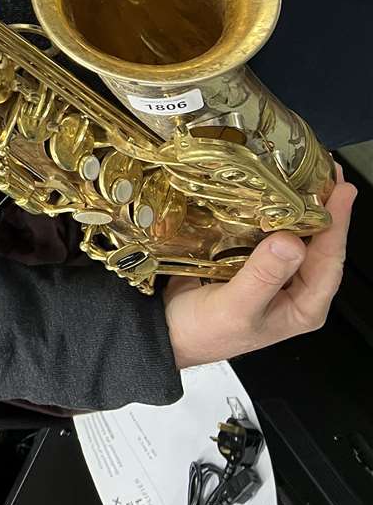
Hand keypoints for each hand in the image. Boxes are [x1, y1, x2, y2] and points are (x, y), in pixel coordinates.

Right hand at [164, 167, 354, 369]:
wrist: (163, 332)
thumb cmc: (202, 332)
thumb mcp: (236, 308)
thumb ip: (264, 276)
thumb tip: (293, 242)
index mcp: (303, 306)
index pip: (330, 260)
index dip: (338, 223)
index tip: (341, 190)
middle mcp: (292, 289)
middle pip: (317, 243)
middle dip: (323, 208)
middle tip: (323, 172)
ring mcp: (270, 273)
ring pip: (292, 235)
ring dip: (295, 206)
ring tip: (299, 176)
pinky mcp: (247, 260)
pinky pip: (263, 233)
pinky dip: (266, 212)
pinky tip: (263, 192)